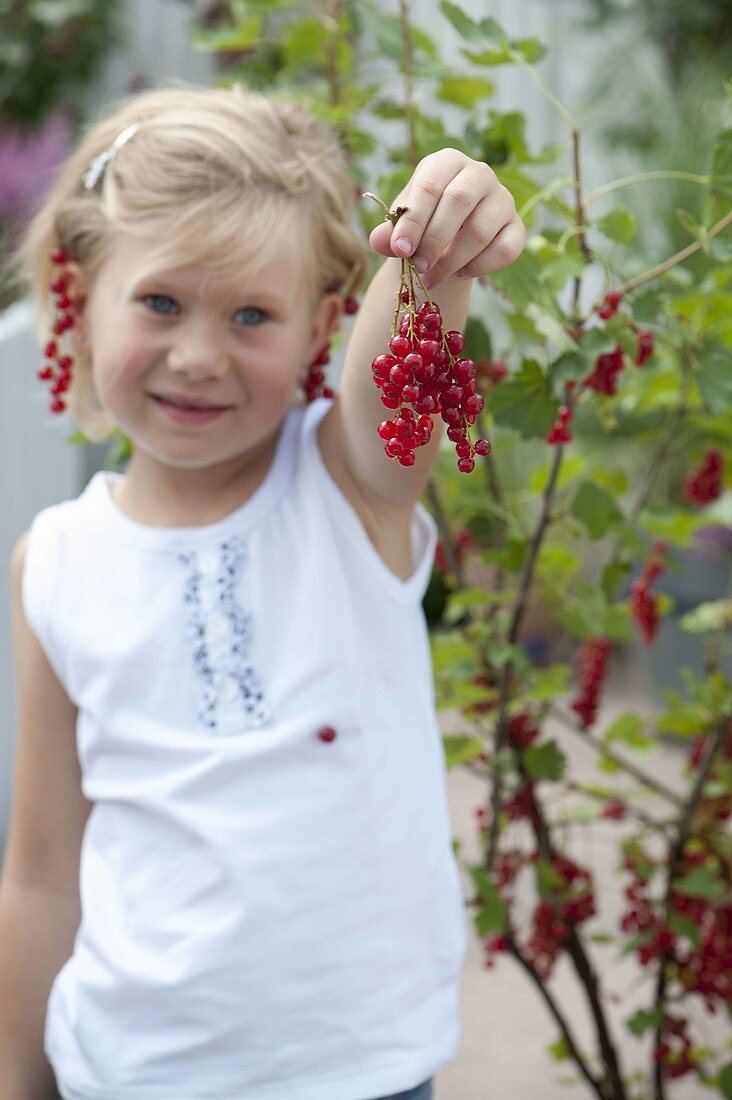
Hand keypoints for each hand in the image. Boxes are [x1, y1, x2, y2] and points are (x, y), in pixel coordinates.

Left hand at [368, 148, 525, 289]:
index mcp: (446, 162)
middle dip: (434, 240)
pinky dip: (478, 267)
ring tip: (432, 277)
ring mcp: (502, 199)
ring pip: (481, 230)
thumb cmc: (422, 226)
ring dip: (452, 260)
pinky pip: (504, 250)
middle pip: (459, 201)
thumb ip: (389, 233)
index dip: (414, 220)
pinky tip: (460, 273)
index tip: (400, 249)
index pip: (430, 185)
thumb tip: (380, 241)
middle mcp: (479, 173)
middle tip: (418, 267)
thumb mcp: (401, 226)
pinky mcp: (517, 227)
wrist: (447, 241)